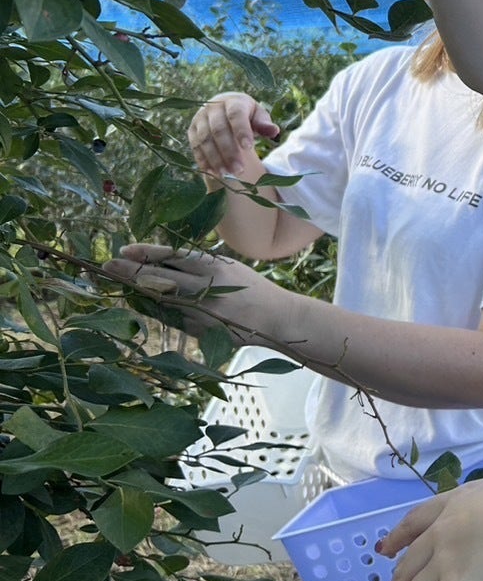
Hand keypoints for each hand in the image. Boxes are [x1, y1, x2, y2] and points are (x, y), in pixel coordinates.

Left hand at [102, 244, 282, 340]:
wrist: (276, 318)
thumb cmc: (251, 288)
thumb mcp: (228, 268)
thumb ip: (198, 266)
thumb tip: (160, 262)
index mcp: (213, 268)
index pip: (172, 257)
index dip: (146, 253)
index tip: (124, 249)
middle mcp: (205, 289)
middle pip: (159, 279)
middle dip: (130, 272)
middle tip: (108, 266)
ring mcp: (201, 312)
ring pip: (160, 300)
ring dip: (136, 291)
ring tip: (117, 282)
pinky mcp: (200, 330)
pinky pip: (170, 319)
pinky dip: (154, 309)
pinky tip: (141, 302)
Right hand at [189, 93, 277, 178]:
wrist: (224, 107)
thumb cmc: (247, 115)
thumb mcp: (258, 115)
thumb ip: (264, 123)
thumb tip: (274, 131)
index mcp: (232, 102)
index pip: (235, 115)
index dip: (241, 130)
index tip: (249, 147)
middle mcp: (212, 108)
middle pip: (218, 130)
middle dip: (229, 152)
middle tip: (239, 170)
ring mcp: (199, 118)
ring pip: (205, 140)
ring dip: (215, 158)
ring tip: (226, 174)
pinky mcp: (192, 130)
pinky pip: (195, 146)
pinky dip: (203, 160)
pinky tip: (212, 172)